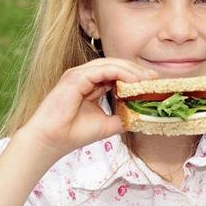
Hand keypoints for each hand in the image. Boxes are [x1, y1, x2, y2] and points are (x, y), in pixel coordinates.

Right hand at [19, 58, 158, 157]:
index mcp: (91, 83)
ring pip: (110, 64)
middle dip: (136, 70)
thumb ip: (123, 116)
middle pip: (115, 65)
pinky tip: (133, 81)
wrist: (51, 141)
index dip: (135, 75)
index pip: (116, 73)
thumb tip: (141, 115)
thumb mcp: (107, 124)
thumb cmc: (74, 133)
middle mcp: (85, 75)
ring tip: (146, 78)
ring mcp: (79, 74)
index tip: (152, 82)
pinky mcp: (75, 77)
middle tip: (154, 77)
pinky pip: (102, 70)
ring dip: (130, 70)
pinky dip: (120, 73)